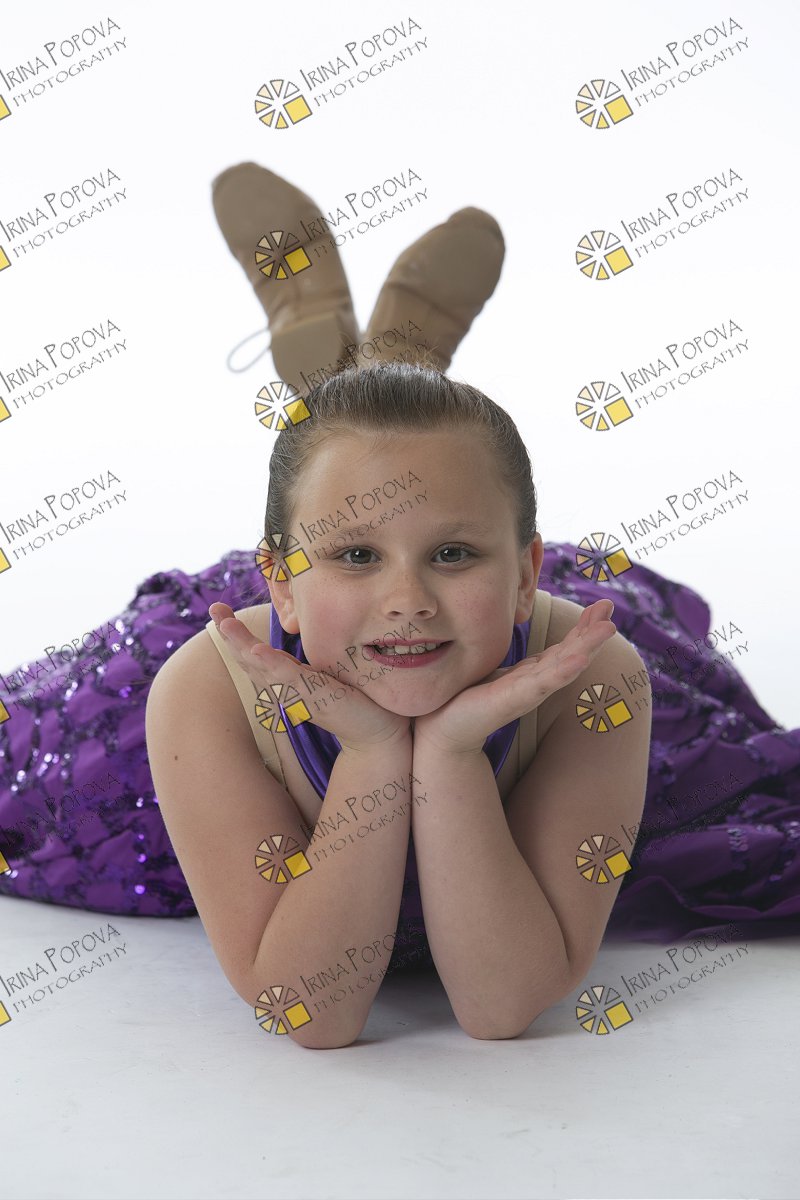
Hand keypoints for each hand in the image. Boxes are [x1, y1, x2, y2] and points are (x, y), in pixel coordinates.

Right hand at [208, 603, 409, 750]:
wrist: (373, 732)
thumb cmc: (350, 702)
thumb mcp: (323, 677)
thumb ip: (306, 664)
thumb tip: (298, 642)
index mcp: (285, 681)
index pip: (252, 655)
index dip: (233, 634)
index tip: (218, 611)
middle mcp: (284, 688)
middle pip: (248, 658)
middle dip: (229, 634)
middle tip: (213, 608)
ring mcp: (297, 692)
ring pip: (262, 666)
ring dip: (241, 644)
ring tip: (224, 623)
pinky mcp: (314, 695)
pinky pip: (289, 678)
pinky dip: (272, 664)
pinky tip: (258, 650)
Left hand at [412, 599, 617, 754]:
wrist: (441, 728)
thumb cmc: (464, 698)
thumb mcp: (490, 668)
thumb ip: (507, 657)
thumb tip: (503, 627)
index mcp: (531, 674)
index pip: (565, 647)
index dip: (584, 627)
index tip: (603, 605)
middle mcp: (535, 683)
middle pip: (571, 653)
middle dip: (592, 632)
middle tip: (610, 606)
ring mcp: (526, 693)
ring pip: (564, 666)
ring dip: (587, 647)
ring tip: (607, 629)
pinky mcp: (512, 700)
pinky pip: (542, 683)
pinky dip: (562, 670)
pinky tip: (578, 659)